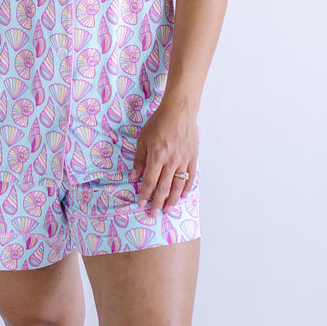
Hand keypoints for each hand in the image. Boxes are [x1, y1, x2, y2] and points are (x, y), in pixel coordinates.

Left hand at [131, 97, 197, 213]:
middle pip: (164, 187)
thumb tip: (134, 177)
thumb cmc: (159, 123)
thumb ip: (139, 159)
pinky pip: (190, 177)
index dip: (145, 194)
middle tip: (154, 214)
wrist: (179, 111)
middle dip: (158, 202)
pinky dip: (187, 188)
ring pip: (178, 185)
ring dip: (173, 199)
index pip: (149, 181)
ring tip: (168, 209)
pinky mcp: (193, 158)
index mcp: (157, 156)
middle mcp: (171, 161)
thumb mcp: (143, 139)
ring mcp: (184, 160)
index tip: (142, 204)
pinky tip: (183, 195)